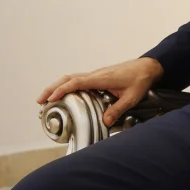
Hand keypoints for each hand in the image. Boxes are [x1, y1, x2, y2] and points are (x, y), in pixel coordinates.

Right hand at [38, 57, 164, 127]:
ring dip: (58, 86)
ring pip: (72, 78)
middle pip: (68, 78)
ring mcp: (97, 74)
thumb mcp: (132, 97)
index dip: (62, 90)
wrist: (149, 67)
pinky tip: (66, 95)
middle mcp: (96, 74)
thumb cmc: (141, 79)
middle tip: (40, 101)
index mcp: (102, 78)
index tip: (50, 99)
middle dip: (52, 88)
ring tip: (48, 99)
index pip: (76, 82)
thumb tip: (105, 122)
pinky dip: (68, 86)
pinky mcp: (99, 77)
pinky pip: (79, 79)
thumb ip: (118, 109)